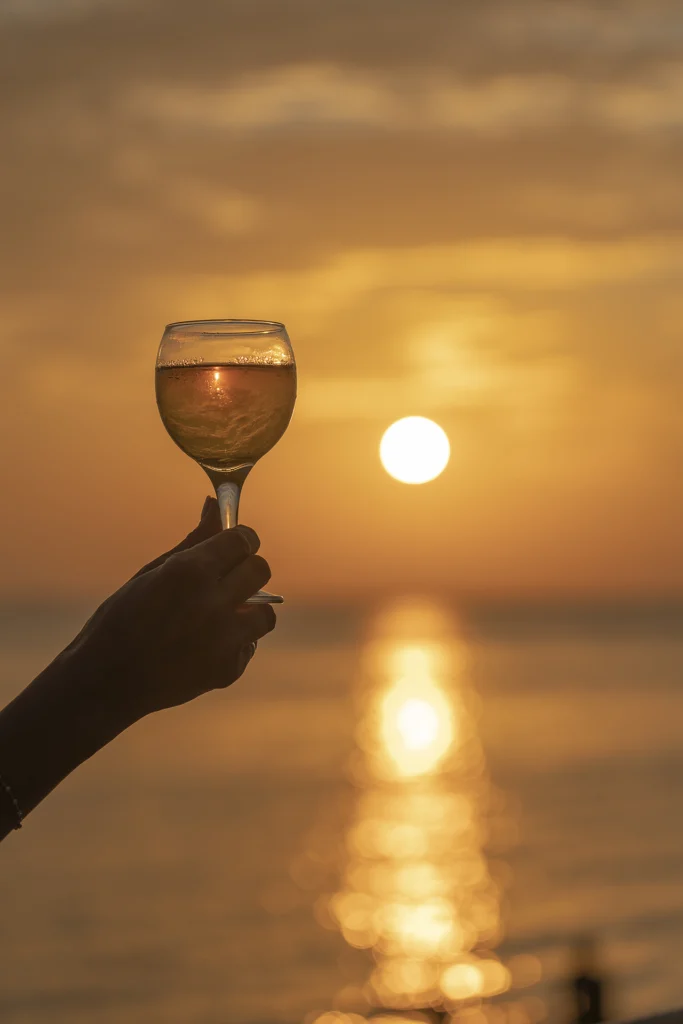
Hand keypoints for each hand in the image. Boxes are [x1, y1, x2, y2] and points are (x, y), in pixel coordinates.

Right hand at [60, 497, 275, 718]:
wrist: (106, 683)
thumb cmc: (121, 620)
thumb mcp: (152, 573)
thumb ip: (193, 542)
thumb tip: (213, 506)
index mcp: (189, 572)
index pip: (243, 540)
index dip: (240, 540)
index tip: (234, 545)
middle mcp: (213, 603)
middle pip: (261, 570)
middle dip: (246, 569)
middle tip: (226, 579)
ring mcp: (224, 640)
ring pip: (266, 613)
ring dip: (248, 610)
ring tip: (219, 616)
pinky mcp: (229, 670)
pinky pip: (249, 646)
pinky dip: (234, 645)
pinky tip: (204, 646)